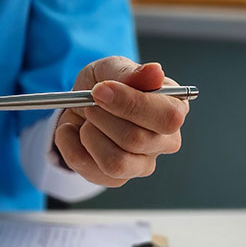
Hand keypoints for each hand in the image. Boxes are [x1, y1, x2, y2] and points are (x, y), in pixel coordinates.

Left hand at [53, 56, 188, 186]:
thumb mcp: (110, 68)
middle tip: (90, 104)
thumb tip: (153, 72)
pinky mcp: (117, 178)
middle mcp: (165, 141)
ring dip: (89, 136)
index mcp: (173, 108)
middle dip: (101, 117)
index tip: (100, 90)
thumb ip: (129, 72)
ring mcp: (143, 164)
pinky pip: (90, 170)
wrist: (79, 105)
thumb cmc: (104, 85)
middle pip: (136, 140)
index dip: (130, 104)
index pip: (168, 117)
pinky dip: (71, 146)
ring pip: (115, 162)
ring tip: (86, 120)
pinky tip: (74, 132)